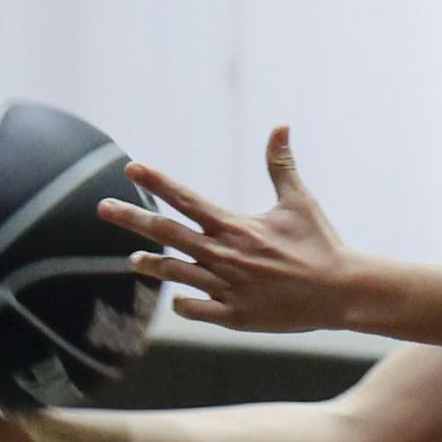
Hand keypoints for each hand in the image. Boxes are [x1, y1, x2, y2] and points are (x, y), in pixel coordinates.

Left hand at [100, 127, 353, 333]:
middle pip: (167, 234)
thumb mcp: (299, 201)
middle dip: (132, 219)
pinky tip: (178, 296)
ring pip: (175, 273)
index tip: (132, 168)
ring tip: (134, 260)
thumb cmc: (319, 243)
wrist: (339, 291)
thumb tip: (279, 126)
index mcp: (235, 226)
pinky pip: (195, 308)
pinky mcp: (233, 315)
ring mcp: (224, 288)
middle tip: (102, 207)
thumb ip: (281, 165)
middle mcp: (223, 256)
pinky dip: (184, 302)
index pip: (186, 199)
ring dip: (152, 265)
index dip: (157, 182)